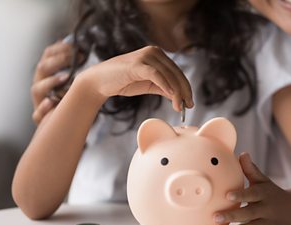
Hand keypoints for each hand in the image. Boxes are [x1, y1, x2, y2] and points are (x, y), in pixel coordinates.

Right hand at [32, 40, 73, 124]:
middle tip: (76, 58)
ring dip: (51, 82)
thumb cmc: (70, 100)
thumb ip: (75, 65)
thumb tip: (79, 45)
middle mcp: (41, 85)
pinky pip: (37, 114)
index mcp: (47, 73)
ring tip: (65, 78)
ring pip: (37, 89)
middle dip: (58, 61)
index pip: (47, 55)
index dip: (58, 48)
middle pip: (42, 68)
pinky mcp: (40, 118)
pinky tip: (50, 103)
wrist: (65, 126)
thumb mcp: (75, 81)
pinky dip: (43, 108)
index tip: (73, 45)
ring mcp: (39, 101)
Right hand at [78, 46, 193, 111]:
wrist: (100, 81)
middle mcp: (154, 51)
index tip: (189, 103)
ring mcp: (145, 56)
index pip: (177, 72)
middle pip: (176, 73)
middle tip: (188, 107)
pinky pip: (156, 75)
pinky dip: (165, 85)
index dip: (186, 88)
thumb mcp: (149, 85)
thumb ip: (164, 88)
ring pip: (168, 75)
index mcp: (158, 55)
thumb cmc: (124, 82)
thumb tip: (180, 97)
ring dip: (176, 92)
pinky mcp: (137, 64)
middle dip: (184, 91)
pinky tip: (171, 96)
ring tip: (179, 107)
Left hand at [213, 153, 290, 224]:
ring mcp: (270, 223)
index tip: (227, 195)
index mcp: (265, 193)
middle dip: (233, 216)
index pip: (252, 194)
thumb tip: (241, 154)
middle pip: (250, 214)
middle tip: (215, 217)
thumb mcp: (263, 180)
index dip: (241, 195)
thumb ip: (251, 169)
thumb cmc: (272, 192)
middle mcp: (268, 209)